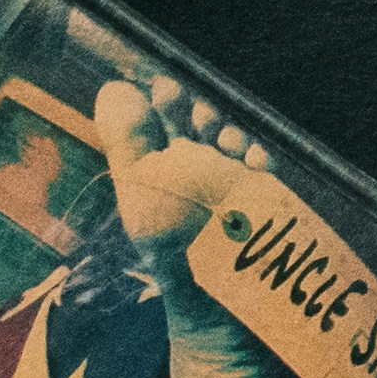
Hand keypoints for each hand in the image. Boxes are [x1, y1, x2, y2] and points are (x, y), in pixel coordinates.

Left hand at [94, 63, 269, 273]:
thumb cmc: (165, 239)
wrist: (205, 291)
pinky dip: (259, 155)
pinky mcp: (256, 191)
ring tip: (226, 141)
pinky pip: (262, 161)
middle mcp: (193, 162)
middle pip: (201, 117)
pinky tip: (253, 161)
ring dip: (232, 130)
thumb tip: (114, 86)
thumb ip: (127, 138)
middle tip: (202, 116)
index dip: (168, 96)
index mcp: (160, 157)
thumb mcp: (139, 185)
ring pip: (233, 135)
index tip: (167, 90)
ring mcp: (227, 175)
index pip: (165, 113)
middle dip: (203, 110)